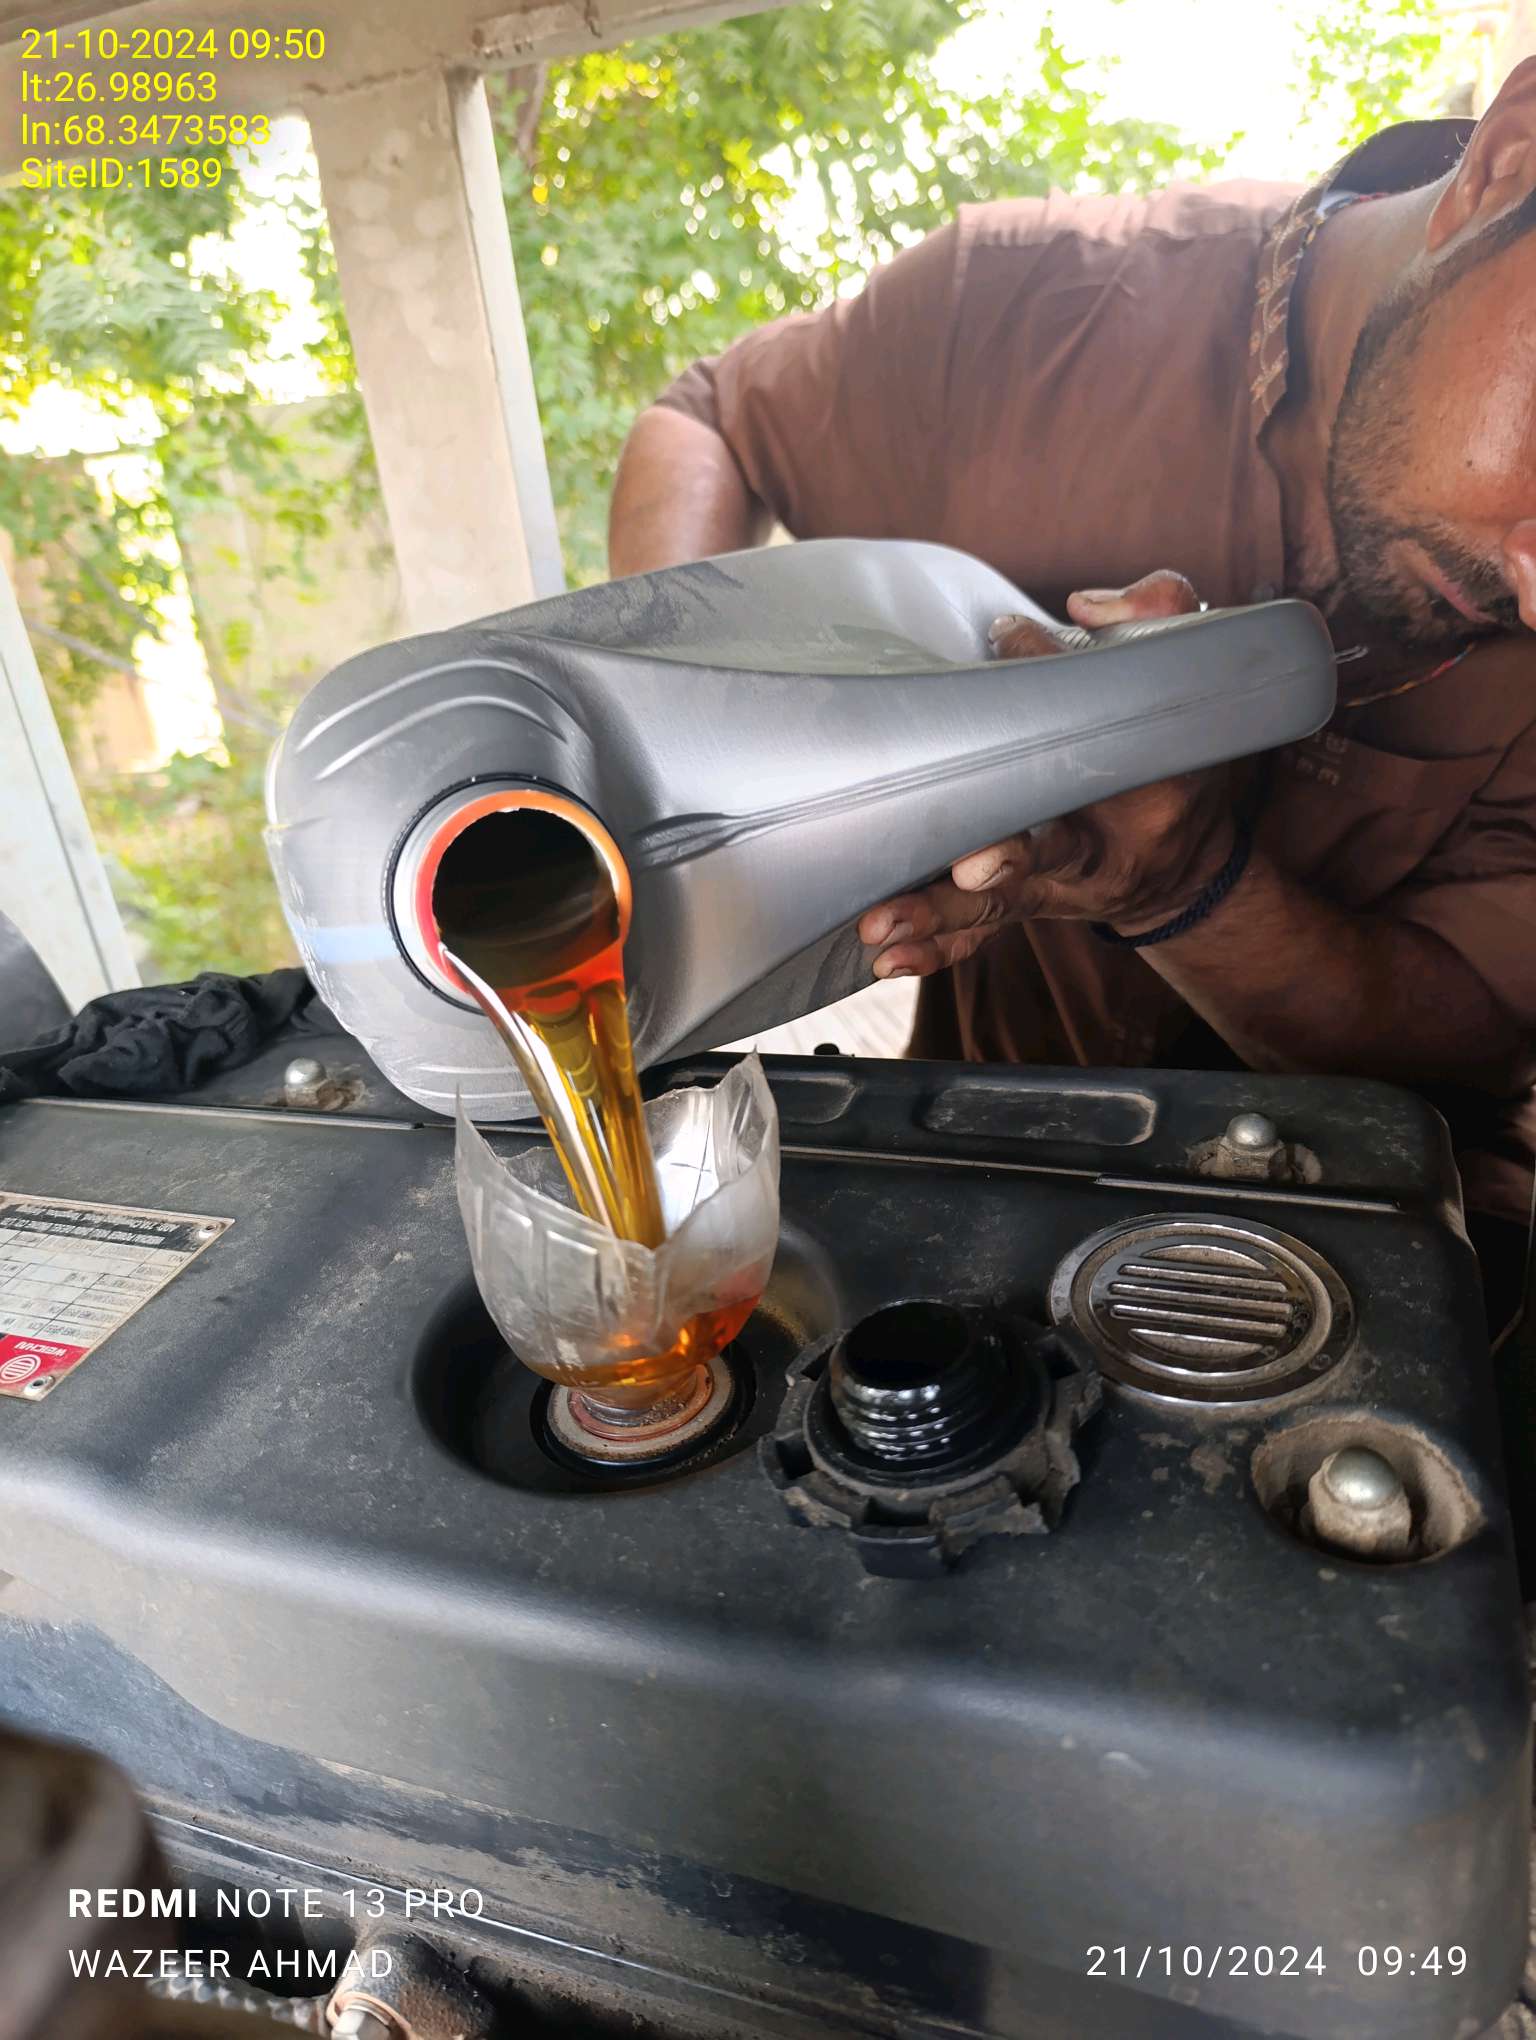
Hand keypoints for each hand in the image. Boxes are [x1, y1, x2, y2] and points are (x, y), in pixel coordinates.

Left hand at [859, 572, 1239, 977]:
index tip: (1003, 639)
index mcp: (1151, 783)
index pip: (1094, 729)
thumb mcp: (1194, 671)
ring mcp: (1061, 886)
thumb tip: (1079, 607)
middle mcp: (1105, 845)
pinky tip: (888, 959)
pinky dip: (937, 949)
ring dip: (940, 913)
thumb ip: (1155, 614)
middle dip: (1011, 860)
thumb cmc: (1174, 753)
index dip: (1044, 676)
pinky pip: (980, 936)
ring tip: (883, 924)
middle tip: (970, 866)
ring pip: (999, 904)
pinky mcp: (1027, 908)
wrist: (1187, 862)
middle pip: (1053, 851)